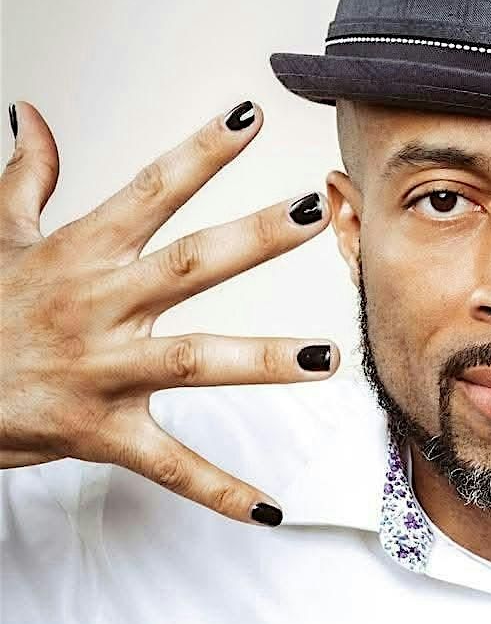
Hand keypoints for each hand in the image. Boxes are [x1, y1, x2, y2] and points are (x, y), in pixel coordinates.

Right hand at [0, 99, 339, 523]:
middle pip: (189, 264)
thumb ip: (25, 177)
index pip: (150, 189)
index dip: (200, 151)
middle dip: (255, 239)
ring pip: (195, 361)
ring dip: (263, 360)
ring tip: (327, 358)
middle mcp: (99, 305)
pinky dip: (218, 490)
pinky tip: (270, 508)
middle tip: (313, 213)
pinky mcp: (100, 433)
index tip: (252, 115)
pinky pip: (169, 465)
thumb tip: (31, 115)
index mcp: (81, 253)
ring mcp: (104, 371)